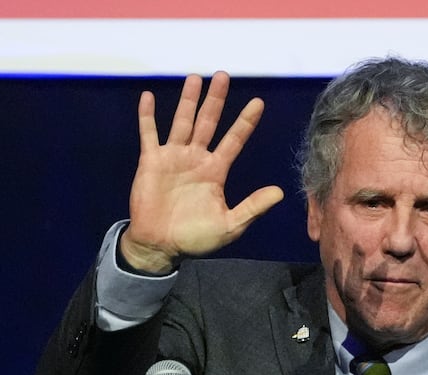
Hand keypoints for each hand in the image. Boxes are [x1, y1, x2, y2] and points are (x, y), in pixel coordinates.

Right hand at [119, 71, 284, 273]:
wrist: (161, 245)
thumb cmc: (195, 238)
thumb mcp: (229, 225)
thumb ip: (253, 207)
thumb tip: (280, 192)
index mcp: (215, 171)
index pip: (234, 140)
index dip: (245, 122)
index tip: (258, 103)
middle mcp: (196, 158)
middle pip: (209, 122)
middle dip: (216, 100)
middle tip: (223, 76)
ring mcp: (173, 157)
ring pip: (182, 122)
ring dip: (188, 101)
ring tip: (195, 78)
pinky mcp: (152, 161)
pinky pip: (149, 134)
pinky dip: (147, 116)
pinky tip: (148, 97)